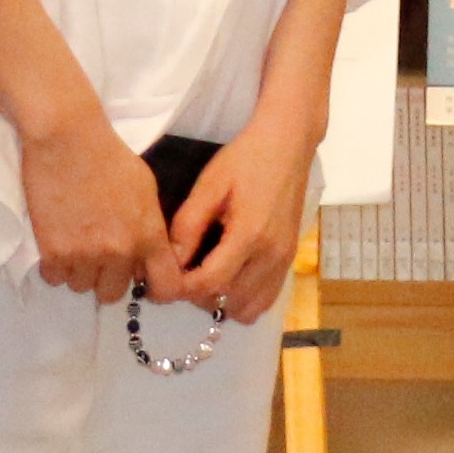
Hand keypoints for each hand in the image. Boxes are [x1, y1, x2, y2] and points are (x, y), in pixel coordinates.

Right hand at [11, 105, 170, 296]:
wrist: (68, 139)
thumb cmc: (110, 157)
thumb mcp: (146, 191)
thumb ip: (150, 229)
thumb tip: (146, 259)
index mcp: (148, 236)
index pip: (165, 286)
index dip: (156, 290)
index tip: (146, 285)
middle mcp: (119, 252)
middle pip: (114, 294)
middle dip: (107, 277)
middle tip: (99, 254)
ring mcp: (85, 256)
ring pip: (82, 287)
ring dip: (79, 271)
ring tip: (75, 242)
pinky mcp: (53, 253)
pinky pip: (55, 279)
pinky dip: (56, 266)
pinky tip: (58, 242)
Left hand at [152, 116, 317, 320]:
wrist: (288, 143)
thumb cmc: (245, 158)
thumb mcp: (209, 186)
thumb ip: (187, 227)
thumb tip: (169, 263)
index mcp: (249, 235)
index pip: (210, 283)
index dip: (181, 289)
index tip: (163, 281)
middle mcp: (272, 255)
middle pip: (229, 302)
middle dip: (200, 296)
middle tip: (184, 274)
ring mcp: (285, 260)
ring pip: (250, 308)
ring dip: (224, 301)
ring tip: (207, 276)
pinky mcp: (290, 259)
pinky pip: (266, 300)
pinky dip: (244, 298)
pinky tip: (229, 275)